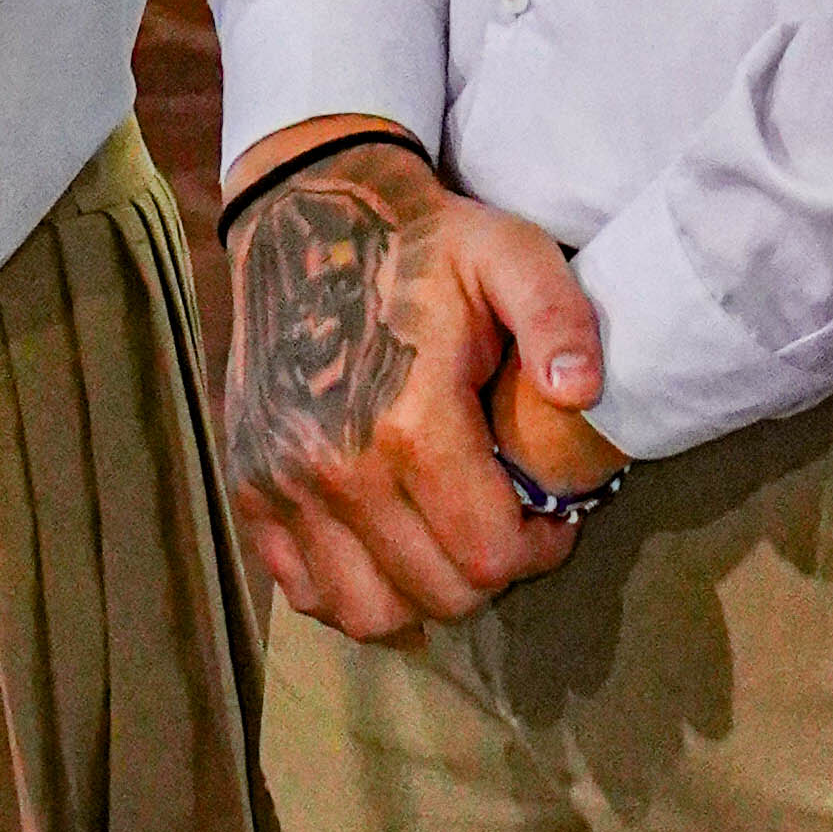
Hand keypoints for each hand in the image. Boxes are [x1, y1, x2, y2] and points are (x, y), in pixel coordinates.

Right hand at [221, 128, 625, 642]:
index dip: (537, 551)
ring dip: (422, 596)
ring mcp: (284, 484)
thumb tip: (582, 391)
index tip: (551, 518)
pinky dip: (352, 590)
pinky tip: (388, 547)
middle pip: (436, 595)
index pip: (488, 555)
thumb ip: (557, 318)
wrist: (308, 219)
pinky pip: (304, 591)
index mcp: (409, 422)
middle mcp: (336, 468)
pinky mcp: (250, 489)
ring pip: (367, 612)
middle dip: (488, 574)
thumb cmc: (426, 245)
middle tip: (506, 527)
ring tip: (448, 546)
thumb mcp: (510, 254)